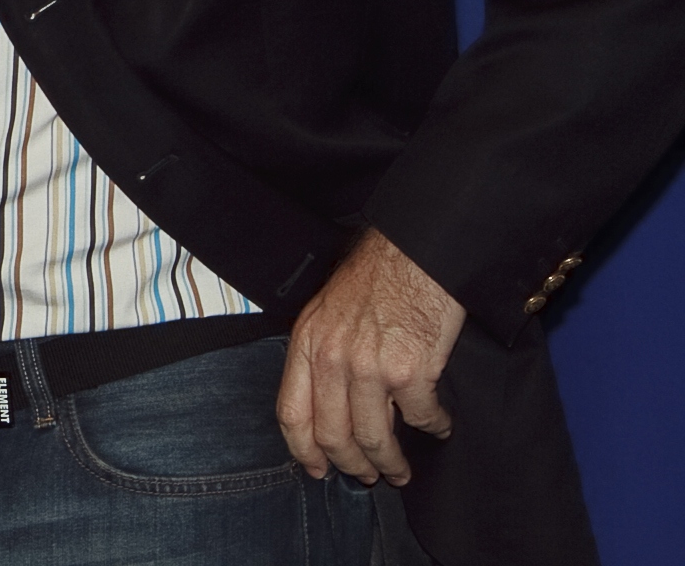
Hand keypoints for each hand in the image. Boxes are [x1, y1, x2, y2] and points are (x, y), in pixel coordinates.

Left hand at [277, 228, 466, 485]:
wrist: (415, 252)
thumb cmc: (374, 281)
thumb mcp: (326, 313)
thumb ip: (320, 355)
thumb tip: (324, 404)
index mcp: (307, 344)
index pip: (291, 413)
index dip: (302, 450)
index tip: (316, 470)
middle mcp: (332, 359)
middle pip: (332, 435)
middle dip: (352, 465)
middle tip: (369, 476)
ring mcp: (370, 367)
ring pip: (374, 438)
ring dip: (390, 462)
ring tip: (401, 470)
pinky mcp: (411, 371)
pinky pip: (421, 418)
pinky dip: (433, 428)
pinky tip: (438, 426)